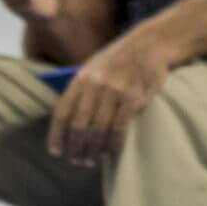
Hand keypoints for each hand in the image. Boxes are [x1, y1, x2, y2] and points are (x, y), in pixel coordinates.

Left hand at [48, 34, 171, 166]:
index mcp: (81, 79)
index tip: (56, 151)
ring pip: (98, 130)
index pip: (62, 112)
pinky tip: (111, 151)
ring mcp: (115, 92)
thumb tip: (68, 120)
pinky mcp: (134, 98)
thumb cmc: (120, 59)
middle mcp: (95, 86)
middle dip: (76, 147)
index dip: (57, 135)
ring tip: (92, 160)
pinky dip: (113, 144)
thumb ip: (80, 89)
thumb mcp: (94, 67)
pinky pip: (119, 128)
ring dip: (93, 150)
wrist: (150, 44)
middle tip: (77, 161)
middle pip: (79, 125)